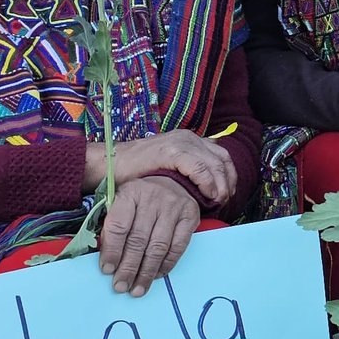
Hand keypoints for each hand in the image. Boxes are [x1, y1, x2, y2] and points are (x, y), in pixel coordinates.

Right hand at [97, 130, 238, 206]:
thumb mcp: (169, 169)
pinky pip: (199, 167)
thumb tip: (209, 190)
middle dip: (228, 182)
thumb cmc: (137, 172)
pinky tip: (206, 195)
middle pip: (222, 159)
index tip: (227, 195)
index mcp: (190, 140)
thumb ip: (187, 173)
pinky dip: (207, 182)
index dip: (229, 176)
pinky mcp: (171, 150)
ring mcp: (180, 142)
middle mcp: (188, 137)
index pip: (221, 156)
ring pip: (214, 163)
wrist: (110, 164)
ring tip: (217, 201)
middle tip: (224, 201)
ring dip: (220, 184)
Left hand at [97, 175, 200, 294]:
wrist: (173, 181)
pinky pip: (177, 247)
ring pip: (158, 246)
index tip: (107, 270)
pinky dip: (166, 264)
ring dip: (146, 272)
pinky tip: (156, 275)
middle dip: (128, 267)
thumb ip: (113, 225)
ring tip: (137, 289)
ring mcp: (174, 207)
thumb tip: (107, 258)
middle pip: (138, 240)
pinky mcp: (190, 216)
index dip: (111, 250)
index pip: (118, 226)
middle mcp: (153, 198)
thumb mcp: (121, 201)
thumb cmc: (141, 198)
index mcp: (130, 193)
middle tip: (121, 287)